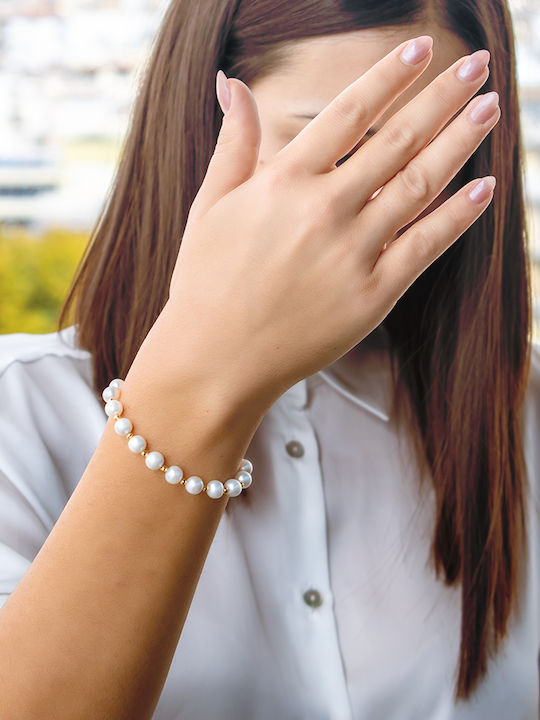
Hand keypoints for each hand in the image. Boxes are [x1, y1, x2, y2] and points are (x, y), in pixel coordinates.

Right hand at [150, 36, 498, 408]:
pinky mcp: (372, 297)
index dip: (390, 75)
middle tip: (477, 65)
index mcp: (282, 182)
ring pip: (420, 185)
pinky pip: (426, 247)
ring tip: (490, 108)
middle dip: (442, 96)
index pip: (349, 112)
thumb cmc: (204, 284)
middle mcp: (323, 210)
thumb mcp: (209, 206)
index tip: (421, 48)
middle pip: (397, 139)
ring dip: (461, 142)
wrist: (214, 362)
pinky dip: (459, 216)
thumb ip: (232, 143)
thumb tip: (228, 83)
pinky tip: (487, 187)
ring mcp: (352, 254)